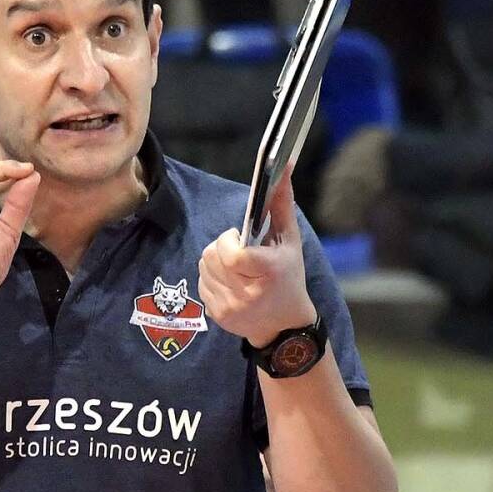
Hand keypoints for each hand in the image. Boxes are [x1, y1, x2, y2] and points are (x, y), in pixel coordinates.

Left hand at [198, 169, 313, 347]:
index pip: (231, 253)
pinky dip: (211, 278)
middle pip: (211, 256)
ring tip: (235, 267)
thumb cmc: (289, 277)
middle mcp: (247, 294)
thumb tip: (283, 166)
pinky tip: (230, 283)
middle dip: (221, 248)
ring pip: (203, 268)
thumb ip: (282, 204)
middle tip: (239, 252)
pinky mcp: (218, 316)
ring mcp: (230, 307)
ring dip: (214, 262)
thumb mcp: (291, 241)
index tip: (239, 239)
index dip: (228, 241)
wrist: (284, 325)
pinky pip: (201, 283)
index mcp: (267, 272)